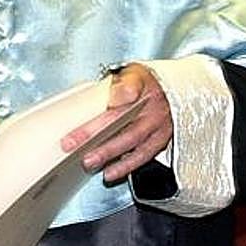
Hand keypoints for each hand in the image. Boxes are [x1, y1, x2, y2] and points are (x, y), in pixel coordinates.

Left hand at [62, 63, 172, 182]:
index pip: (127, 95)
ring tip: (91, 163)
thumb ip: (124, 83)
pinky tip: (110, 172)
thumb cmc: (146, 83)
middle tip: (76, 145)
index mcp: (146, 90)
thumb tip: (117, 96)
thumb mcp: (135, 73)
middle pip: (127, 127)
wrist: (169, 92)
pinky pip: (143, 156)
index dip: (115, 101)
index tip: (99, 109)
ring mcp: (160, 129)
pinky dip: (125, 166)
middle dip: (100, 138)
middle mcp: (155, 112)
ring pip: (135, 146)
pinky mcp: (160, 142)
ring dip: (112, 156)